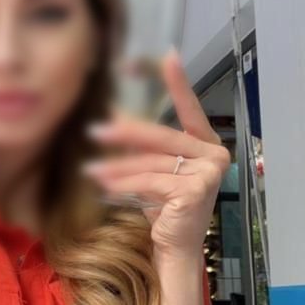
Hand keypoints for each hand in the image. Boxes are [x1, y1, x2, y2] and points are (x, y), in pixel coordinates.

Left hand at [82, 50, 229, 259]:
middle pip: (161, 137)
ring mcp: (209, 172)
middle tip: (94, 130)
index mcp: (206, 145)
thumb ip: (139, 143)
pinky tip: (104, 186)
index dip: (178, 83)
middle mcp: (214, 155)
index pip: (190, 109)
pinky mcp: (196, 189)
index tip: (169, 56)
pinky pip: (150, 180)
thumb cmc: (164, 210)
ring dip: (117, 166)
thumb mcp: (150, 169)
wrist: (174, 248)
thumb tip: (112, 111)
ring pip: (151, 162)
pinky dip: (124, 183)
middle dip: (125, 133)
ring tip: (89, 169)